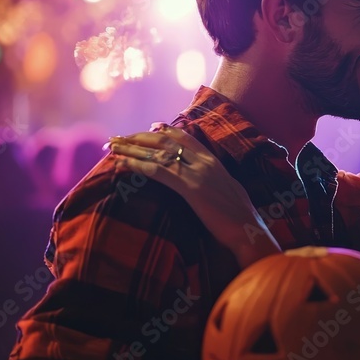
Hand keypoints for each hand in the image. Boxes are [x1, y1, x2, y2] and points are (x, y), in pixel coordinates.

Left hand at [107, 123, 280, 266]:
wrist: (249, 230)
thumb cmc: (240, 218)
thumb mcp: (227, 190)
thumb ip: (214, 180)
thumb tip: (205, 182)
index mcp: (214, 161)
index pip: (185, 137)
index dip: (163, 131)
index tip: (147, 128)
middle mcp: (205, 161)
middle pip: (166, 141)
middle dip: (139, 137)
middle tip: (118, 137)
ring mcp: (198, 173)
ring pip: (158, 153)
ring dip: (131, 148)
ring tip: (111, 146)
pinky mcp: (191, 188)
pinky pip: (158, 171)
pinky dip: (137, 165)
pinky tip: (121, 164)